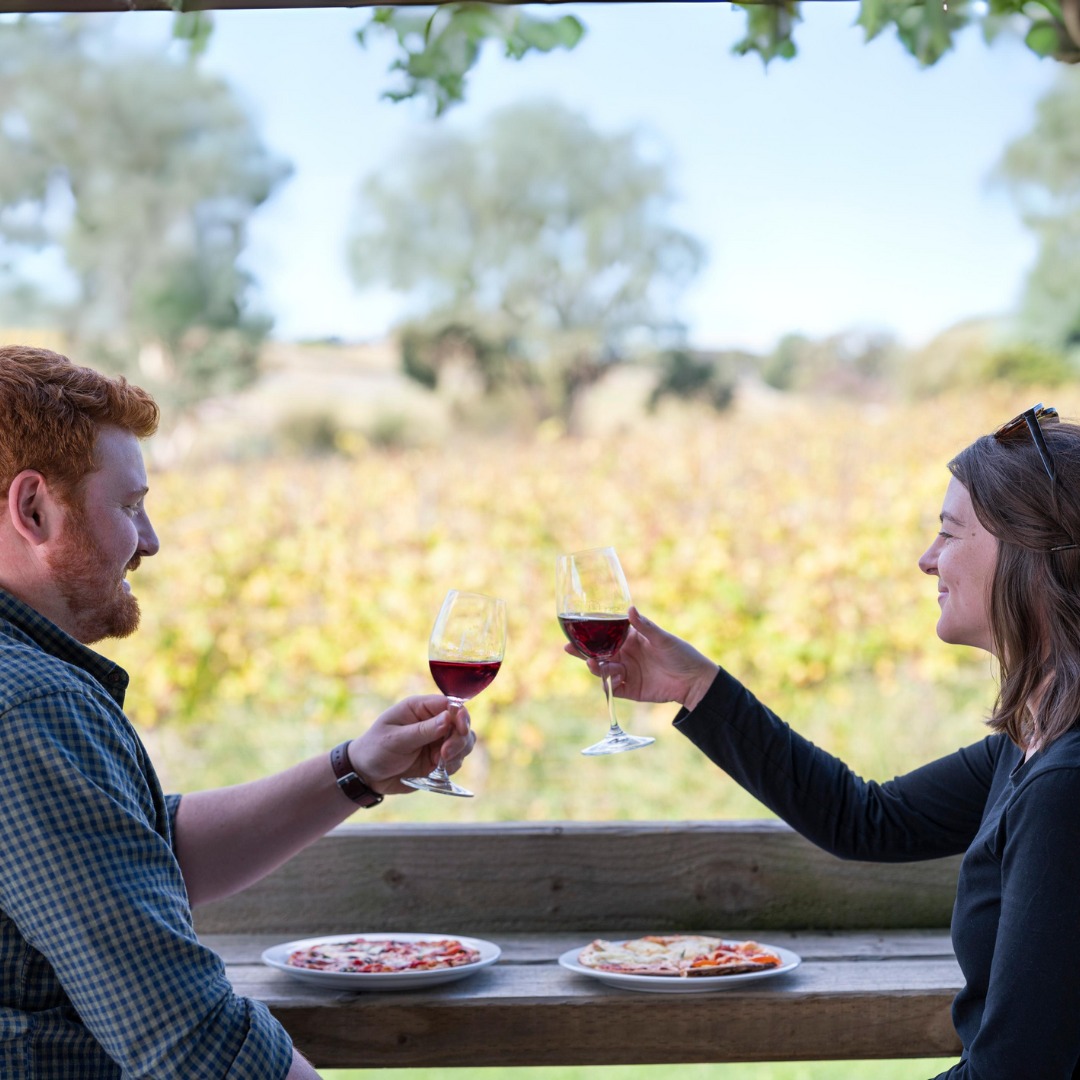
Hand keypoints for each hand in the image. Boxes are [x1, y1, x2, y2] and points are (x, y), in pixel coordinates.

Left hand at [347, 694, 475, 794]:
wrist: (366, 775)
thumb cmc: (375, 749)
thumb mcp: (396, 739)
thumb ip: (423, 730)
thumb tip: (449, 718)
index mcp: (420, 708)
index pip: (450, 704)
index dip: (460, 715)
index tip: (460, 730)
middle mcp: (433, 721)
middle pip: (462, 724)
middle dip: (459, 739)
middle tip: (445, 755)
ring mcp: (437, 741)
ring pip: (464, 742)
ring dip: (458, 753)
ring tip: (440, 764)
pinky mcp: (439, 759)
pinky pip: (457, 760)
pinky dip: (452, 766)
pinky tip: (438, 771)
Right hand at [565, 607, 717, 710]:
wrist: (694, 681)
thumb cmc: (681, 654)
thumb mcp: (662, 638)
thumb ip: (644, 626)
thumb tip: (630, 608)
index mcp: (629, 640)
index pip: (604, 636)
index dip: (588, 635)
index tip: (575, 633)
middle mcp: (624, 655)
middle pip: (597, 654)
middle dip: (582, 652)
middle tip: (570, 648)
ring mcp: (626, 673)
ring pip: (602, 671)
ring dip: (597, 668)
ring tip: (598, 665)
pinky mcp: (630, 690)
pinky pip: (612, 689)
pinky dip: (609, 684)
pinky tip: (616, 678)